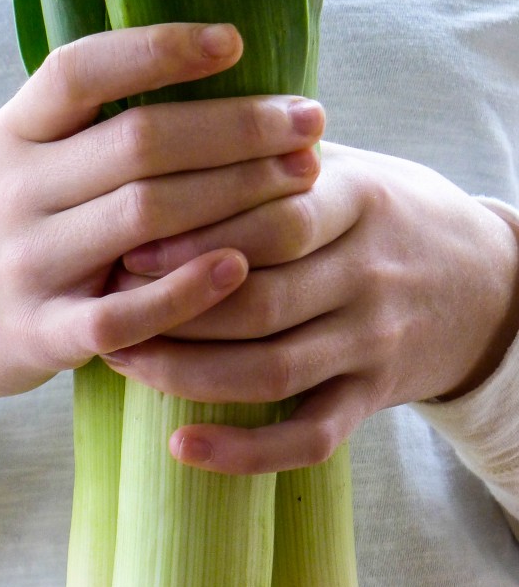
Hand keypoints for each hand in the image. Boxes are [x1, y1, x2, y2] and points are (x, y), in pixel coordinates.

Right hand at [0, 22, 323, 418]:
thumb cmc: (6, 234)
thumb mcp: (24, 165)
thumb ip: (90, 134)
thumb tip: (210, 93)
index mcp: (15, 135)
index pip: (82, 70)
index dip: (160, 51)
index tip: (236, 43)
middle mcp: (19, 190)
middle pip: (140, 143)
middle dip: (238, 129)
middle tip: (310, 124)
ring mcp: (30, 264)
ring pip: (143, 218)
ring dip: (235, 196)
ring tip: (302, 182)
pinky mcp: (44, 333)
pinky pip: (122, 313)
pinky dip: (184, 291)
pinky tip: (240, 268)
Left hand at [108, 143, 518, 473]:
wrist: (484, 284)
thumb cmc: (389, 219)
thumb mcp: (351, 168)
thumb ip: (277, 161)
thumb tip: (169, 135)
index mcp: (359, 202)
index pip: (272, 219)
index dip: (191, 237)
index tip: (123, 243)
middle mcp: (368, 276)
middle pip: (259, 301)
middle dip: (172, 308)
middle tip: (106, 303)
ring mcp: (371, 344)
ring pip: (271, 370)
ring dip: (186, 373)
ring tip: (123, 360)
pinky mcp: (370, 399)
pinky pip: (307, 437)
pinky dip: (245, 451)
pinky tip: (182, 445)